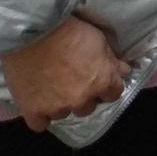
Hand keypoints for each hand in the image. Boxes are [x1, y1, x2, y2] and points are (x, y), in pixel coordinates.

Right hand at [1, 17, 129, 131]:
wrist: (35, 32)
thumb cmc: (71, 32)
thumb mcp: (100, 40)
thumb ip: (112, 60)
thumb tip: (123, 71)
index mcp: (102, 82)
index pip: (114, 94)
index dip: (108, 87)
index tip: (101, 80)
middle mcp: (81, 100)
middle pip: (88, 107)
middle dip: (84, 96)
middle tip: (73, 81)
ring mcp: (56, 107)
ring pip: (64, 114)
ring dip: (62, 104)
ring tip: (53, 88)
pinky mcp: (32, 110)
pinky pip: (40, 124)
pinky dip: (41, 116)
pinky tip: (40, 104)